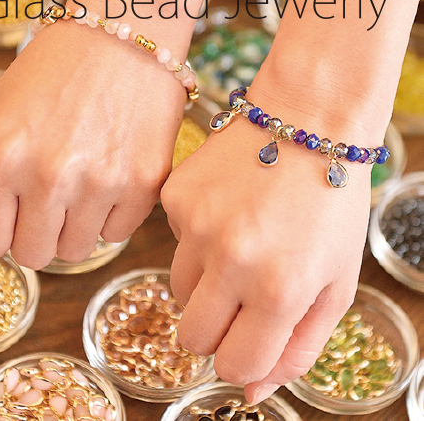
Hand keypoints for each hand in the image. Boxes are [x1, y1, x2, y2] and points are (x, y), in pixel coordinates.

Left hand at [0, 20, 186, 267]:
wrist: (123, 41)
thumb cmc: (55, 74)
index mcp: (3, 156)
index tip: (11, 219)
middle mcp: (53, 176)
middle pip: (34, 255)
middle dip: (35, 235)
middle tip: (48, 204)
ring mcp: (104, 182)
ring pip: (77, 251)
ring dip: (74, 227)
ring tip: (81, 188)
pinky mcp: (145, 184)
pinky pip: (117, 234)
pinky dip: (110, 216)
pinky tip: (111, 180)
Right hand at [161, 87, 371, 402]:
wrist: (306, 120)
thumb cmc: (330, 202)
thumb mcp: (336, 282)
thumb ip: (296, 348)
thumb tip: (251, 391)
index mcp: (278, 288)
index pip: (233, 366)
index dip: (242, 359)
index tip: (250, 337)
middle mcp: (229, 259)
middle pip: (192, 337)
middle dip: (217, 328)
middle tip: (242, 295)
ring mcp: (195, 224)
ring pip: (178, 291)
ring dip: (206, 283)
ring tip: (238, 245)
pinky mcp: (174, 196)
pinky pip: (174, 242)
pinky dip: (198, 239)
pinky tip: (227, 210)